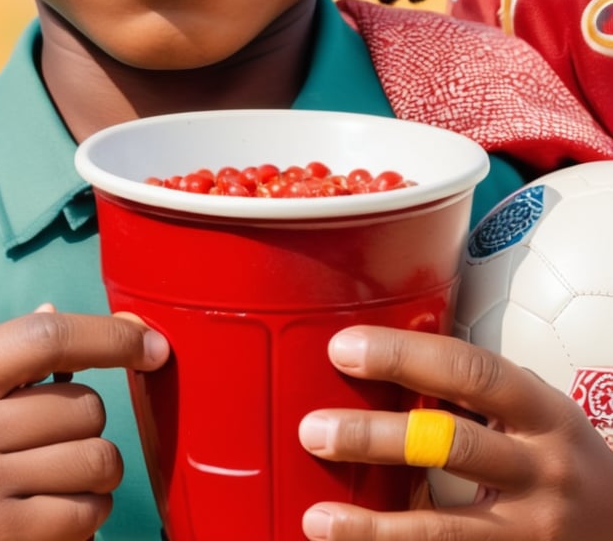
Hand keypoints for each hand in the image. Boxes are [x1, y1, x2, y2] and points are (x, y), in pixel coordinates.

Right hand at [0, 310, 168, 540]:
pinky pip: (89, 511)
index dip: (110, 335)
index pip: (44, 338)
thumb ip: (2, 365)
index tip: (151, 344)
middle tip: (49, 450)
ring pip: (98, 456)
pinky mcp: (4, 540)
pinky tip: (50, 520)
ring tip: (53, 485)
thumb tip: (56, 309)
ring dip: (96, 473)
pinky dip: (87, 515)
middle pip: (84, 404)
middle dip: (88, 427)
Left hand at [298, 325, 612, 539]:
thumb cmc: (558, 458)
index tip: (345, 349)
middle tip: (314, 430)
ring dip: (375, 528)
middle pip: (451, 446)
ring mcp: (533, 532)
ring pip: (447, 530)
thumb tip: (377, 358)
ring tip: (319, 520)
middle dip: (376, 438)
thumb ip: (471, 391)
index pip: (470, 370)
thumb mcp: (532, 413)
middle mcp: (542, 470)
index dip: (403, 355)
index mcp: (542, 412)